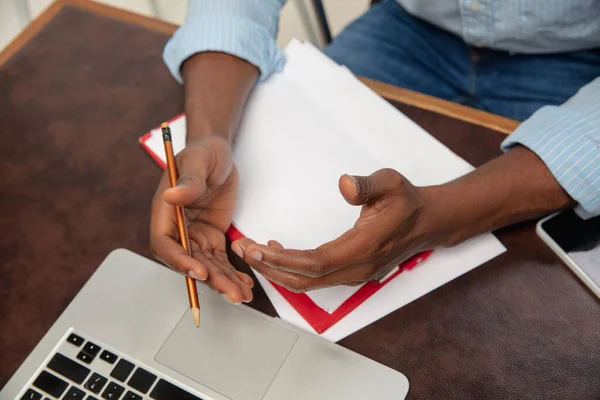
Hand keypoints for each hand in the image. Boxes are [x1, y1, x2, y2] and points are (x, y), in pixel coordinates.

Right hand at [150, 136, 253, 303]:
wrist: (218, 153)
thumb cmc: (203, 152)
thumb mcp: (198, 161)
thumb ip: (189, 181)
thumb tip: (172, 196)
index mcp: (165, 211)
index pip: (165, 243)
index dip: (179, 261)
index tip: (199, 270)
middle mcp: (177, 228)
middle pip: (189, 261)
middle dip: (210, 279)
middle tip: (231, 293)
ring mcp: (195, 235)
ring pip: (207, 266)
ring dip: (223, 282)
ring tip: (243, 296)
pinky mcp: (212, 238)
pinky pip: (220, 261)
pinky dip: (231, 274)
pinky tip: (245, 285)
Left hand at [231, 169, 436, 292]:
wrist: (428, 222)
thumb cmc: (407, 202)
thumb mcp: (391, 182)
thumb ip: (367, 184)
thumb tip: (344, 185)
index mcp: (364, 248)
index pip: (315, 262)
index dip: (283, 259)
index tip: (256, 249)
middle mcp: (357, 268)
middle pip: (305, 279)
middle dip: (270, 267)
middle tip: (242, 250)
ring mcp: (355, 274)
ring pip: (308, 282)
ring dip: (277, 270)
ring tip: (252, 251)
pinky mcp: (351, 273)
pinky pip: (315, 278)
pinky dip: (291, 269)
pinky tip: (277, 252)